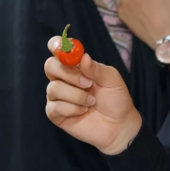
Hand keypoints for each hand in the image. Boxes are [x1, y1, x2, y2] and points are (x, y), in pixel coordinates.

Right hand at [45, 37, 141, 155]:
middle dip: (69, 74)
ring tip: (91, 101)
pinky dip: (72, 109)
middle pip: (50, 66)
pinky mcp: (55, 113)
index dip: (56, 45)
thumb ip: (96, 68)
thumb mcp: (112, 79)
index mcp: (75, 65)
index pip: (57, 49)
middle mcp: (63, 78)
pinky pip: (54, 107)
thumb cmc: (116, 99)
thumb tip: (83, 57)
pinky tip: (83, 111)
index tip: (61, 47)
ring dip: (77, 95)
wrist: (119, 125)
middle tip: (88, 83)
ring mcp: (58, 96)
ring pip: (54, 88)